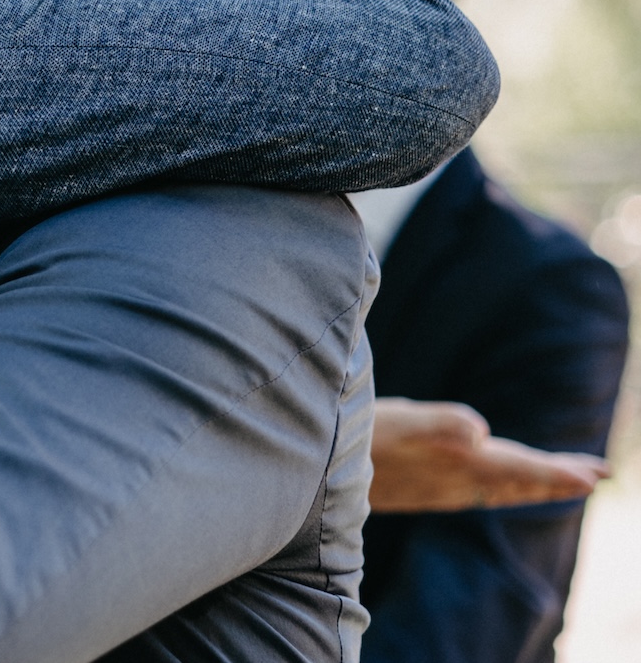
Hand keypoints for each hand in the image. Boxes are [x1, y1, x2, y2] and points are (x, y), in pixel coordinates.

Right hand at [368, 397, 609, 512]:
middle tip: (600, 474)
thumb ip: (438, 424)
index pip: (520, 469)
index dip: (557, 472)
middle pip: (517, 484)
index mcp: (456, 463)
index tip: (598, 476)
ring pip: (500, 490)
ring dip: (534, 484)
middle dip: (556, 478)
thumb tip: (481, 431)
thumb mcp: (394, 420)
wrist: (312, 473)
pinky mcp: (421, 488)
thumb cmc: (351, 437)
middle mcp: (453, 481)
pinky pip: (479, 492)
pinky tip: (496, 486)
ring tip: (562, 480)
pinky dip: (504, 487)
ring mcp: (436, 488)